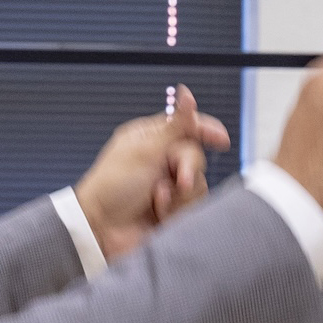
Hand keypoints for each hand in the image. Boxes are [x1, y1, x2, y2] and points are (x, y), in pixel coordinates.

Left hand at [73, 84, 229, 259]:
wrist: (101, 229)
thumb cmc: (112, 187)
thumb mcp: (146, 150)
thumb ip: (175, 125)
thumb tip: (187, 93)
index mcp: (150, 139)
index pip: (186, 127)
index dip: (206, 130)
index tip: (221, 139)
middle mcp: (160, 160)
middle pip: (196, 156)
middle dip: (188, 168)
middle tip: (178, 179)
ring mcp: (167, 186)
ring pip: (198, 183)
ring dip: (180, 194)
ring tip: (157, 200)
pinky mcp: (172, 210)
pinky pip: (192, 206)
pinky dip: (177, 210)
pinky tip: (158, 213)